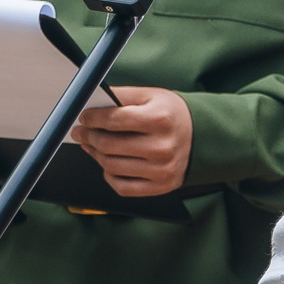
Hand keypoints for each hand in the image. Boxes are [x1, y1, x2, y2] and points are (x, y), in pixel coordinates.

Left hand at [74, 86, 192, 196]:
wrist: (201, 136)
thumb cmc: (172, 115)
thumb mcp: (151, 96)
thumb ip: (122, 96)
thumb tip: (92, 100)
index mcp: (160, 120)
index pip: (113, 120)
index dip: (92, 119)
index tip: (84, 117)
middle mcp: (162, 147)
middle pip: (109, 145)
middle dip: (89, 137)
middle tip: (82, 131)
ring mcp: (161, 170)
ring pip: (112, 167)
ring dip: (95, 155)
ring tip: (92, 145)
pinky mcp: (161, 186)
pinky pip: (122, 187)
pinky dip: (109, 176)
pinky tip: (108, 164)